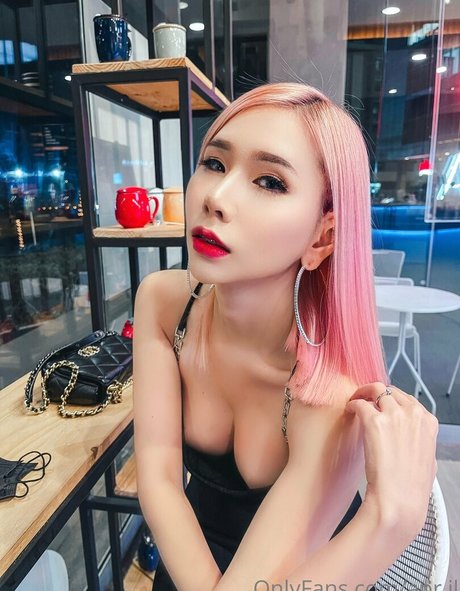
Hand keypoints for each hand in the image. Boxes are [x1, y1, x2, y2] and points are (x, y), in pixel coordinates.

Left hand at [345, 383, 437, 535]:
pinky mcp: (374, 421)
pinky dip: (352, 404)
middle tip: (365, 399)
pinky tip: (348, 410)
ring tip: (354, 402)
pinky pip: (359, 402)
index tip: (381, 405)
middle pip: (390, 391)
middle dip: (376, 394)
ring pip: (375, 390)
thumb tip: (412, 438)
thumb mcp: (428, 460)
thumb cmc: (411, 487)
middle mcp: (413, 414)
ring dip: (363, 394)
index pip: (407, 399)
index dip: (391, 401)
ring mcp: (394, 415)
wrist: (399, 501)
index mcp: (428, 422)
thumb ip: (420, 442)